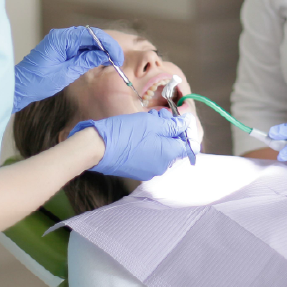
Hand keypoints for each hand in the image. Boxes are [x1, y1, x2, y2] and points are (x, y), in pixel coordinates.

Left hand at [13, 26, 122, 111]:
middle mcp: (61, 36)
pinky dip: (90, 52)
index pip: (91, 35)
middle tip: (117, 60)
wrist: (19, 88)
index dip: (108, 44)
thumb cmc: (38, 82)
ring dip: (100, 49)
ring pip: (86, 40)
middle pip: (90, 35)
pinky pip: (79, 46)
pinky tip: (99, 60)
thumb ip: (86, 61)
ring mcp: (60, 41)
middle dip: (106, 46)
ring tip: (111, 61)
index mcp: (61, 39)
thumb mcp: (66, 74)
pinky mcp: (60, 48)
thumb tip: (105, 55)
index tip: (118, 56)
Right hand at [69, 109, 191, 180]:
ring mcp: (148, 170)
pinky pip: (149, 155)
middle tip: (156, 115)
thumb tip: (187, 124)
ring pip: (161, 149)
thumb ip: (172, 125)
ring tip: (145, 121)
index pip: (187, 145)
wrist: (99, 147)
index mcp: (168, 155)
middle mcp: (161, 167)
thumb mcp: (152, 123)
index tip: (174, 119)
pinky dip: (148, 144)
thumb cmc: (127, 132)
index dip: (183, 130)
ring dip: (157, 135)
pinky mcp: (136, 170)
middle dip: (168, 129)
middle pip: (173, 146)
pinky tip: (137, 132)